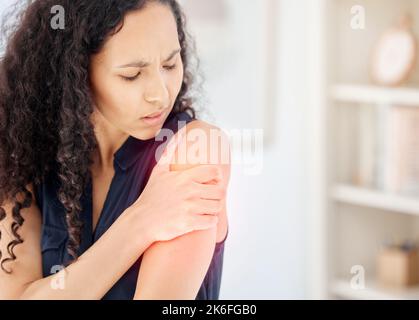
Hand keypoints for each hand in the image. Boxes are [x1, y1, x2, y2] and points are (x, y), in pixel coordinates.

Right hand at [128, 127, 224, 241]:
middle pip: (220, 191)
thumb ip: (169, 151)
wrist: (141, 221)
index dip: (217, 177)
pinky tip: (203, 219)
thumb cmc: (151, 195)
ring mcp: (189, 207)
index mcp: (184, 177)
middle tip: (212, 198)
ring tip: (207, 209)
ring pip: (217, 207)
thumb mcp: (158, 171)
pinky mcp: (189, 223)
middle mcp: (188, 191)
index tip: (214, 182)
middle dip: (218, 195)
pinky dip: (210, 221)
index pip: (214, 172)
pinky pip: (211, 221)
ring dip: (215, 209)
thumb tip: (179, 134)